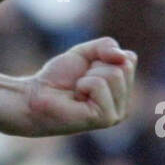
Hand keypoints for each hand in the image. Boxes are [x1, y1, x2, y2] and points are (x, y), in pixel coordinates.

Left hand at [0, 37, 136, 137]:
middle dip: (96, 65)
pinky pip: (99, 84)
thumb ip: (107, 46)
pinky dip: (83, 84)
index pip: (129, 58)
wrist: (35, 96)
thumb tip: (124, 56)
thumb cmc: (58, 78)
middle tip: (80, 80)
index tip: (86, 69)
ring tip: (77, 90)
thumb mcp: (85, 52)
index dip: (103, 55)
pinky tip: (76, 98)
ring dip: (88, 76)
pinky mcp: (105, 118)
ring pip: (113, 74)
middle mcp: (125, 105)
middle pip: (124, 66)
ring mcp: (116, 114)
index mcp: (124, 90)